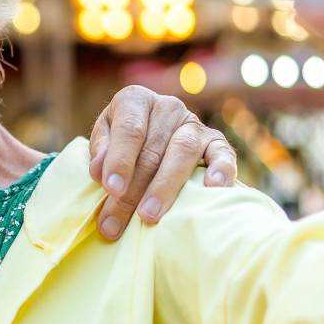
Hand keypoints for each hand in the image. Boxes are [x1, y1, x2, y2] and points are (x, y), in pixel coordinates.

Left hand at [86, 85, 236, 240]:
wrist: (151, 139)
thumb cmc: (121, 144)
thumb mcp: (103, 140)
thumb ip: (100, 152)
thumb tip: (99, 171)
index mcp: (135, 99)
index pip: (130, 129)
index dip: (120, 160)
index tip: (111, 188)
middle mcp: (167, 107)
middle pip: (152, 150)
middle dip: (133, 191)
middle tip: (116, 223)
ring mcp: (194, 124)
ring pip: (184, 151)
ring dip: (165, 187)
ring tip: (149, 216)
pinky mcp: (217, 142)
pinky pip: (223, 154)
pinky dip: (221, 170)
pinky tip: (214, 188)